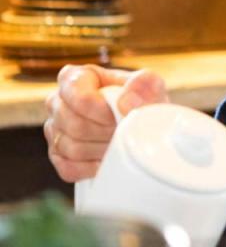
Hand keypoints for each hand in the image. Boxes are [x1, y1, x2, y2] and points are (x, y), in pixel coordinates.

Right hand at [44, 63, 169, 183]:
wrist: (143, 124)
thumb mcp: (150, 86)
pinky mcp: (57, 155)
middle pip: (75, 125)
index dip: (102, 111)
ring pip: (72, 148)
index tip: (119, 117)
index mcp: (74, 78)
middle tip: (124, 131)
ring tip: (119, 143)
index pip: (79, 97)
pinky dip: (92, 168)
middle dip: (106, 132)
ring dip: (102, 150)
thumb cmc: (141, 101)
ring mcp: (54, 129)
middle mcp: (57, 102)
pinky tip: (106, 160)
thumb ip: (144, 85)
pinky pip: (68, 168)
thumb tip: (127, 102)